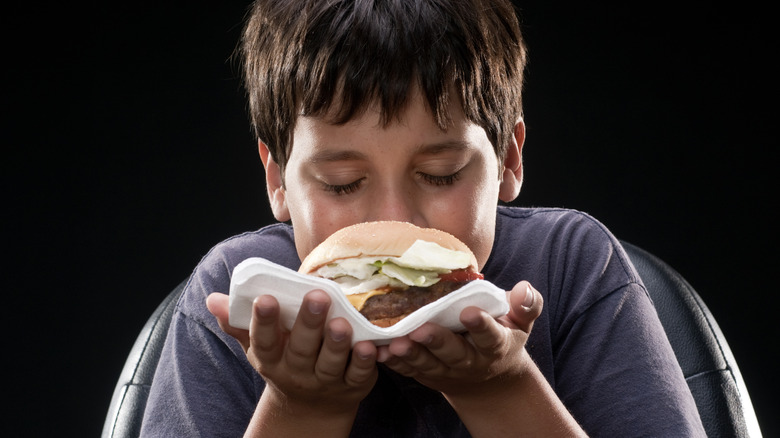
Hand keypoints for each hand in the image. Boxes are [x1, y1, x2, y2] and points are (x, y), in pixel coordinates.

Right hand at [206, 291, 377, 417]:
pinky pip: (358, 374)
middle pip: (301, 349)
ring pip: (330, 362)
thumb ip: (238, 322)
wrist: (310, 406)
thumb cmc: (283, 359)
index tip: (265, 298)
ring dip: (337, 343)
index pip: (263, 340)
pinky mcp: (352, 385)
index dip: (263, 321)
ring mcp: (325, 380)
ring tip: (343, 322)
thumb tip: (212, 299)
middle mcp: (297, 372)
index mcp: (271, 358)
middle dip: (308, 323)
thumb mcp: (258, 346)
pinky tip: (369, 344)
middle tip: (317, 297)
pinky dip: (364, 361)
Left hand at [376, 281, 542, 397]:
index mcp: (495, 345)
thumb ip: (526, 305)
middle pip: (454, 353)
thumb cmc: (503, 335)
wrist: (488, 375)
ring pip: (427, 364)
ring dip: (411, 354)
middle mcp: (470, 361)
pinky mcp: (426, 374)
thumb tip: (524, 288)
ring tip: (395, 343)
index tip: (470, 312)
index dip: (481, 325)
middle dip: (437, 342)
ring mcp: (446, 370)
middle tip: (421, 329)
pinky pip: (409, 370)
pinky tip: (378, 351)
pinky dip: (394, 362)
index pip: (490, 336)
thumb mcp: (521, 322)